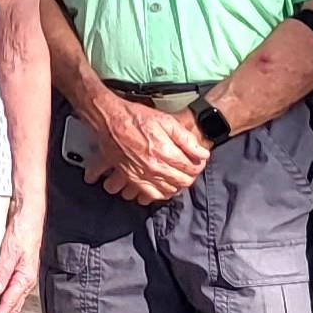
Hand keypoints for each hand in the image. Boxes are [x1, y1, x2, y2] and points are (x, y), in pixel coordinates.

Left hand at [0, 199, 43, 312]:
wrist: (28, 214)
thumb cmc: (22, 229)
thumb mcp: (10, 248)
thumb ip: (2, 269)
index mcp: (24, 277)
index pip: (8, 305)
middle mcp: (24, 279)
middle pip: (12, 308)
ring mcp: (22, 275)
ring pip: (13, 302)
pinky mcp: (18, 270)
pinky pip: (12, 293)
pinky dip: (7, 304)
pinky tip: (1, 308)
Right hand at [81, 97, 209, 204]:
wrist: (109, 119)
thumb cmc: (136, 117)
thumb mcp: (166, 121)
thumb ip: (186, 139)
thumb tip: (203, 154)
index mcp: (165, 151)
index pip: (192, 168)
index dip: (199, 165)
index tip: (198, 160)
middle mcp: (154, 166)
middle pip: (183, 181)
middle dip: (190, 175)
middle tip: (189, 168)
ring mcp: (142, 174)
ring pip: (170, 190)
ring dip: (177, 184)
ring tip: (177, 175)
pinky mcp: (132, 178)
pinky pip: (152, 195)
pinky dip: (161, 193)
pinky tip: (164, 184)